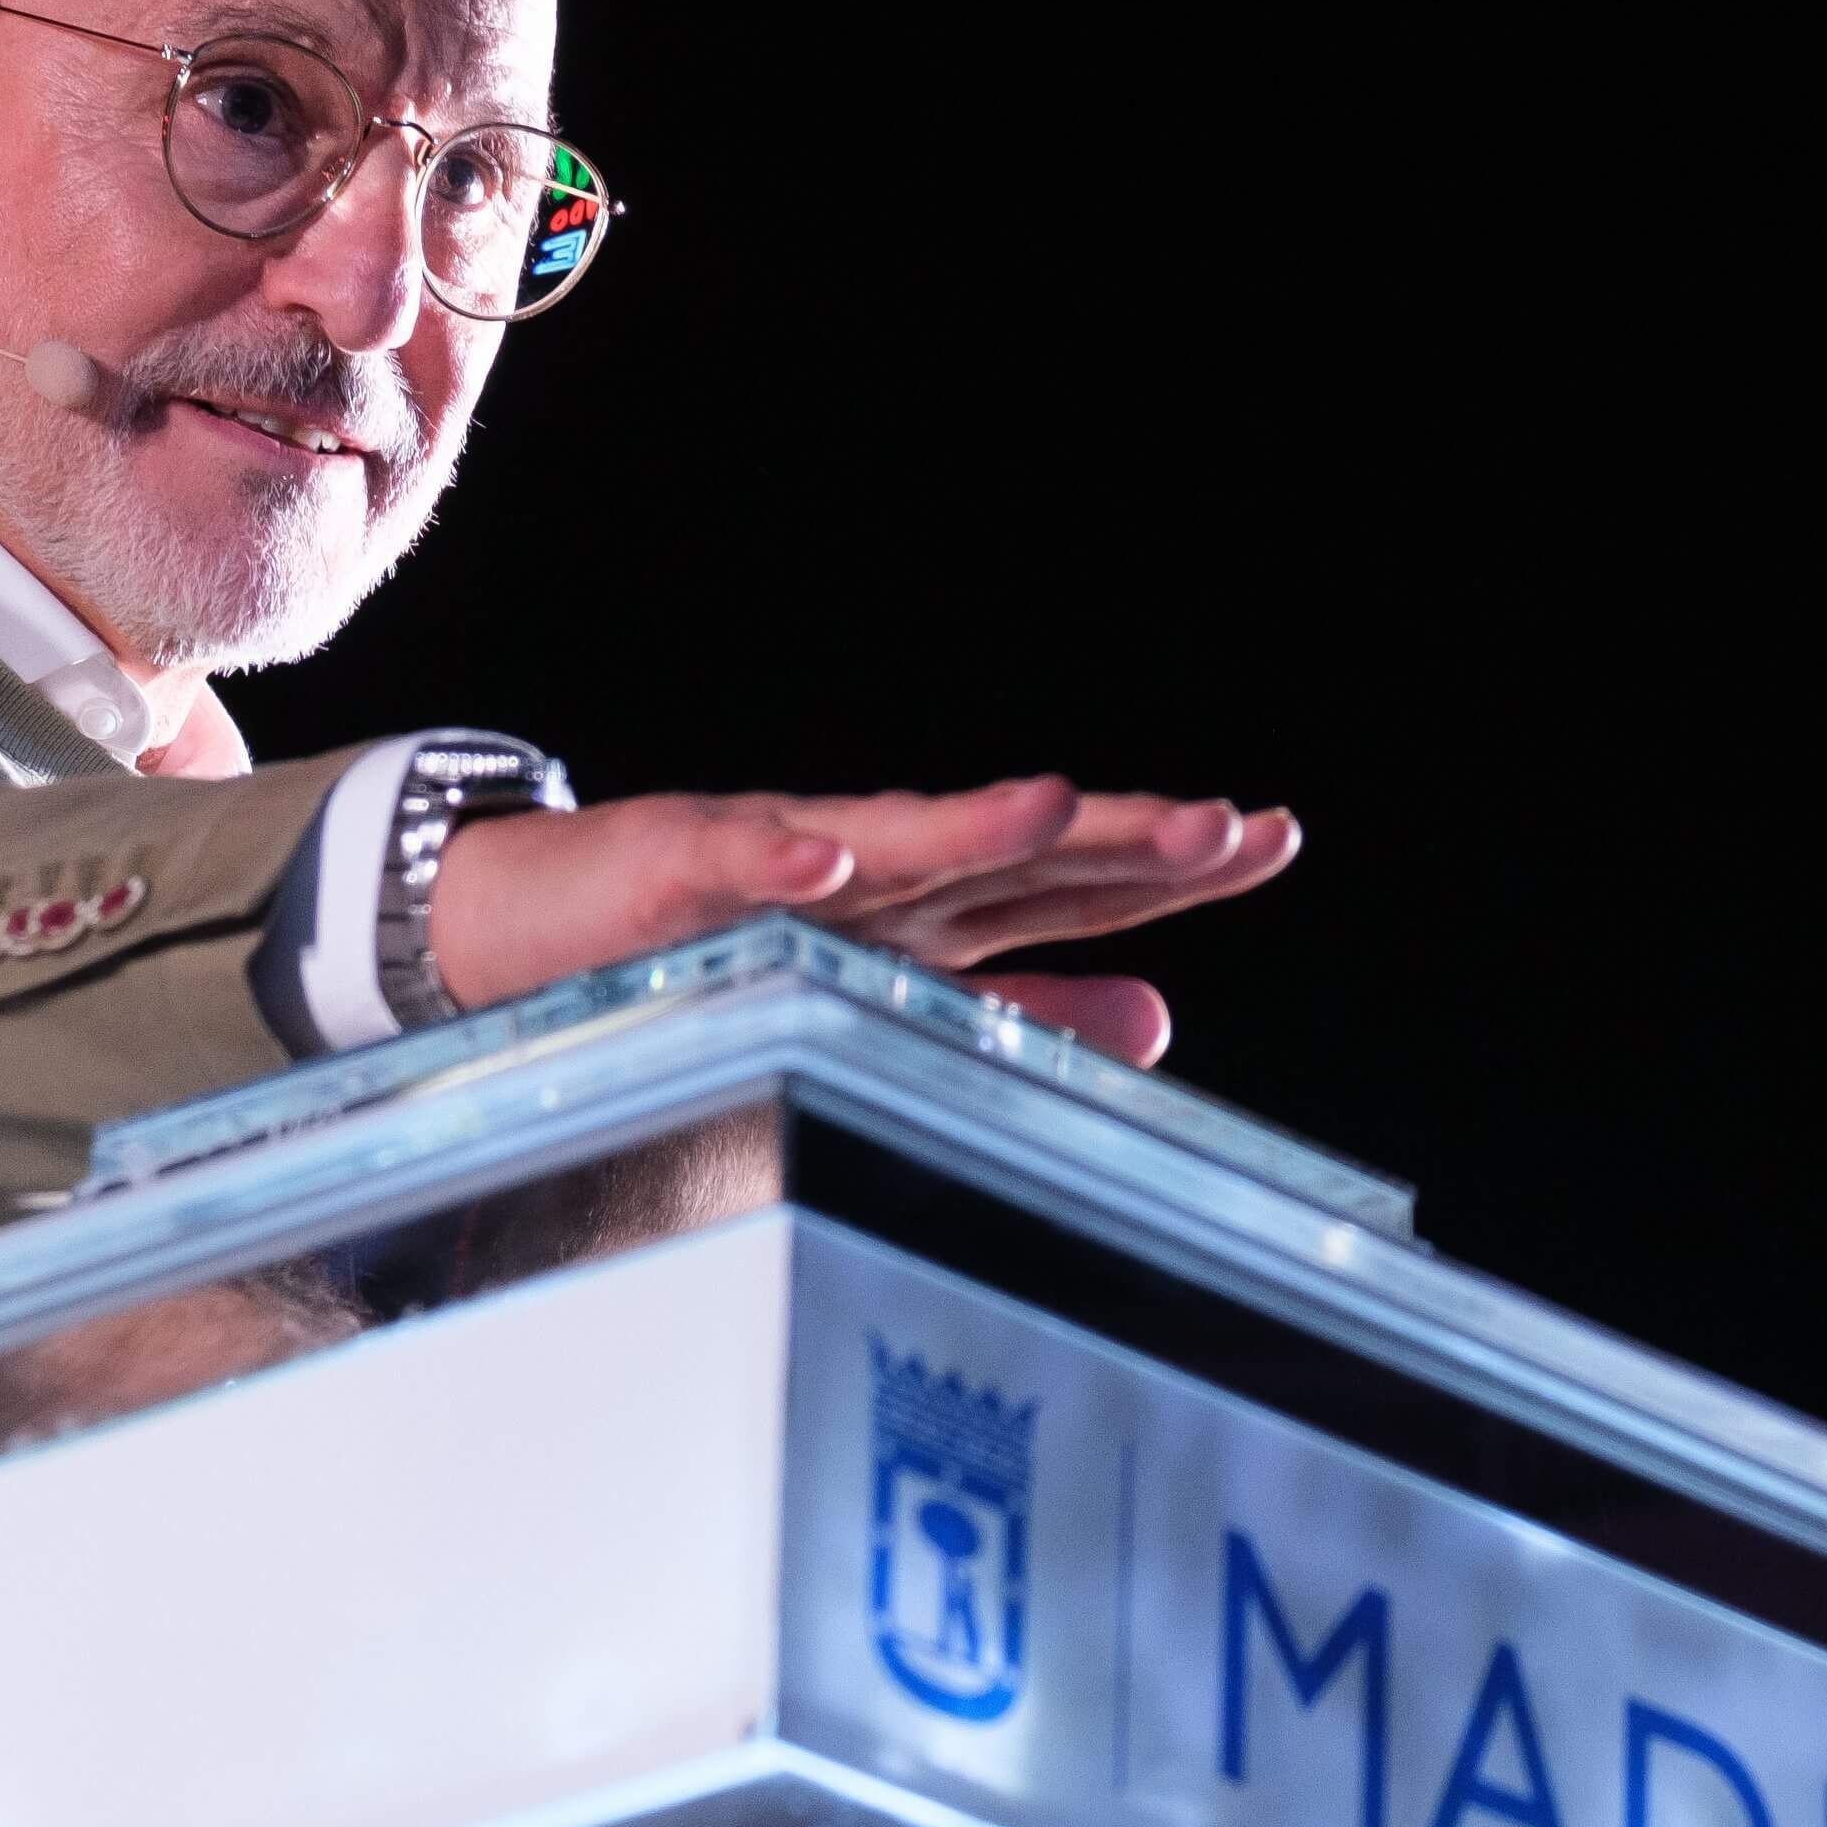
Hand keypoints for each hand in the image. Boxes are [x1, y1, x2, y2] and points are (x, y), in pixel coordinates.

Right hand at [427, 775, 1299, 1066]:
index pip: (1082, 877)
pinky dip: (782, 862)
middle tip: (1222, 825)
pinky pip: (737, 866)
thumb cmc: (730, 945)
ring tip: (1056, 807)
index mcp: (944, 902)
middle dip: (1117, 838)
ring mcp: (788, 858)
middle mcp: (887, 866)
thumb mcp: (899, 985)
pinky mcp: (682, 866)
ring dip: (972, 827)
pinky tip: (827, 863)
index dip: (1174, 861)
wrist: (553, 917)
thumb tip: (1160, 1019)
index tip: (1273, 838)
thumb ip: (1026, 1007)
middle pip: (1020, 850)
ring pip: (894, 842)